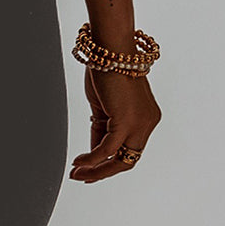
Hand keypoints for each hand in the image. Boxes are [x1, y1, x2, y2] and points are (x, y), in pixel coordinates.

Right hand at [69, 64, 161, 182]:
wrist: (109, 48)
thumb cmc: (107, 69)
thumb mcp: (104, 107)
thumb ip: (102, 129)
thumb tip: (94, 153)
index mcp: (146, 118)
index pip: (129, 150)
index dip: (108, 164)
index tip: (88, 170)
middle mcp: (148, 123)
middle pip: (128, 161)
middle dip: (102, 172)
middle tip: (80, 177)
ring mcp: (140, 123)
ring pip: (120, 160)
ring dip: (96, 170)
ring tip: (76, 173)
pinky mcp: (126, 121)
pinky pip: (107, 149)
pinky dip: (92, 159)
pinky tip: (78, 162)